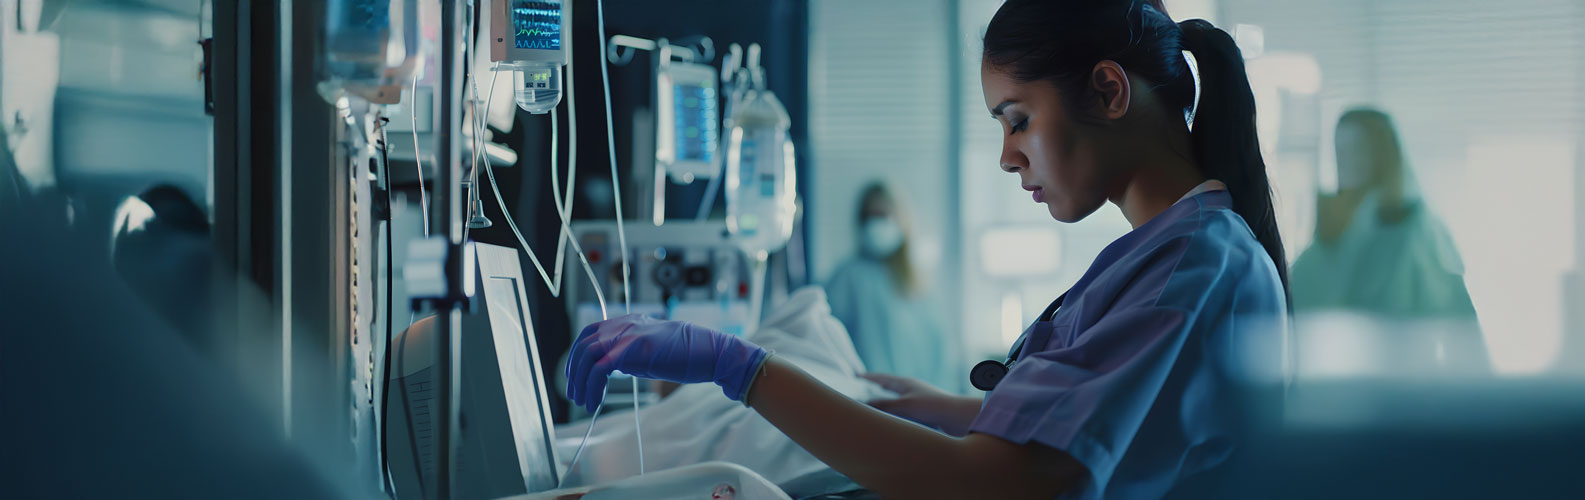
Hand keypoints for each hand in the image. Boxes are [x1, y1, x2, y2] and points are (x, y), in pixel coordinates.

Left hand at [565, 314, 769, 411]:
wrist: (711, 352)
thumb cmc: (687, 354)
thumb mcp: (651, 350)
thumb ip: (630, 353)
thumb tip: (611, 366)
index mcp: (628, 322)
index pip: (590, 333)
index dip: (577, 355)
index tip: (576, 377)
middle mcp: (624, 324)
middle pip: (584, 343)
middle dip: (575, 372)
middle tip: (576, 394)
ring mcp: (629, 334)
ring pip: (588, 355)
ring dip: (581, 381)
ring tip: (584, 401)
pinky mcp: (634, 348)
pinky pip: (601, 367)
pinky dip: (593, 386)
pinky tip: (595, 400)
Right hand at [861, 373, 981, 436]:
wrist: (957, 418)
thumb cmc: (932, 406)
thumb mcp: (904, 405)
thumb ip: (884, 406)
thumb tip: (864, 406)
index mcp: (906, 383)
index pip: (882, 378)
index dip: (869, 378)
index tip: (856, 377)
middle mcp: (911, 390)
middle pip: (888, 389)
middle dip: (875, 390)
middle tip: (860, 393)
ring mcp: (917, 402)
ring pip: (895, 402)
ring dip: (884, 404)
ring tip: (871, 409)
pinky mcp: (923, 414)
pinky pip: (902, 413)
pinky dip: (893, 415)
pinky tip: (890, 423)